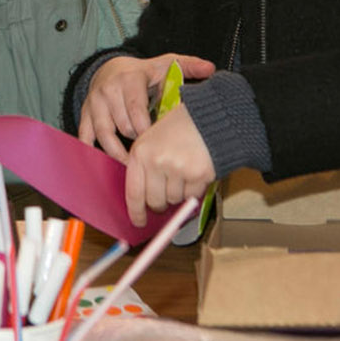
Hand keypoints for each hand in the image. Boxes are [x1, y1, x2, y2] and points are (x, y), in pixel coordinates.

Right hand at [77, 53, 215, 162]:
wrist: (110, 68)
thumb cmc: (142, 72)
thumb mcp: (165, 64)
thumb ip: (188, 65)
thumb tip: (211, 68)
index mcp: (130, 78)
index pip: (136, 109)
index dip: (147, 130)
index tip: (159, 143)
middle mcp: (109, 90)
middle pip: (123, 125)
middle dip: (137, 142)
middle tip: (152, 156)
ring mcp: (94, 103)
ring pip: (104, 134)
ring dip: (118, 153)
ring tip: (133, 167)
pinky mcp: (85, 113)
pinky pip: (85, 136)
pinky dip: (93, 152)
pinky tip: (107, 166)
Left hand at [124, 103, 214, 226]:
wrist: (205, 119)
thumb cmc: (177, 130)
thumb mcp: (151, 142)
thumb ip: (144, 168)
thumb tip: (143, 202)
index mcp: (140, 153)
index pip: (133, 192)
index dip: (136, 212)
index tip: (138, 221)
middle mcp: (156, 162)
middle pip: (155, 202)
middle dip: (161, 203)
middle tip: (166, 194)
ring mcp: (177, 169)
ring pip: (174, 200)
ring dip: (178, 193)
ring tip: (182, 172)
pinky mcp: (197, 175)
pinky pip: (192, 196)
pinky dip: (193, 190)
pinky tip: (193, 172)